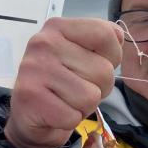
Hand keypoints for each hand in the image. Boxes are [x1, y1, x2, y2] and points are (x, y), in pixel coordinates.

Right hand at [4, 18, 122, 147]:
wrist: (28, 115)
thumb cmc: (62, 84)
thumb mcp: (81, 55)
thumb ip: (101, 42)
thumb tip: (118, 35)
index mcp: (58, 27)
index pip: (105, 34)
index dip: (112, 57)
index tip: (95, 65)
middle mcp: (43, 43)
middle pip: (104, 71)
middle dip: (98, 88)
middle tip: (75, 90)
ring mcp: (34, 70)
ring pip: (90, 96)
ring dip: (84, 106)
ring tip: (66, 101)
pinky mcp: (30, 97)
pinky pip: (73, 116)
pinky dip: (69, 120)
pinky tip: (55, 113)